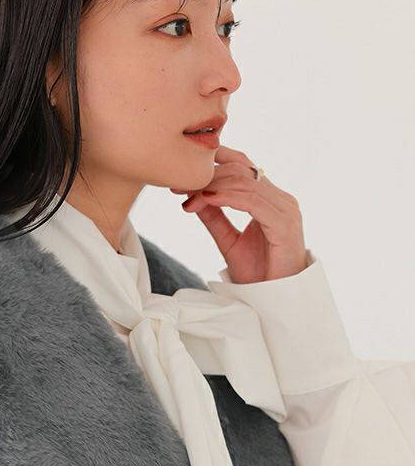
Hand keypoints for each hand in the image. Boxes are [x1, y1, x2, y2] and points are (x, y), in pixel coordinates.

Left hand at [170, 145, 308, 282]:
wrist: (275, 300)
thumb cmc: (259, 273)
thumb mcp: (229, 241)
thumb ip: (215, 218)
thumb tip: (193, 197)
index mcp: (271, 200)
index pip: (243, 168)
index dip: (214, 165)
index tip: (184, 175)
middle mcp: (281, 200)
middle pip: (242, 172)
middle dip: (208, 176)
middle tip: (179, 186)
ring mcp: (286, 210)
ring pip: (246, 184)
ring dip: (213, 186)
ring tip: (188, 194)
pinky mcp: (284, 224)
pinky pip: (253, 202)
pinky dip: (228, 197)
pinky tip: (207, 198)